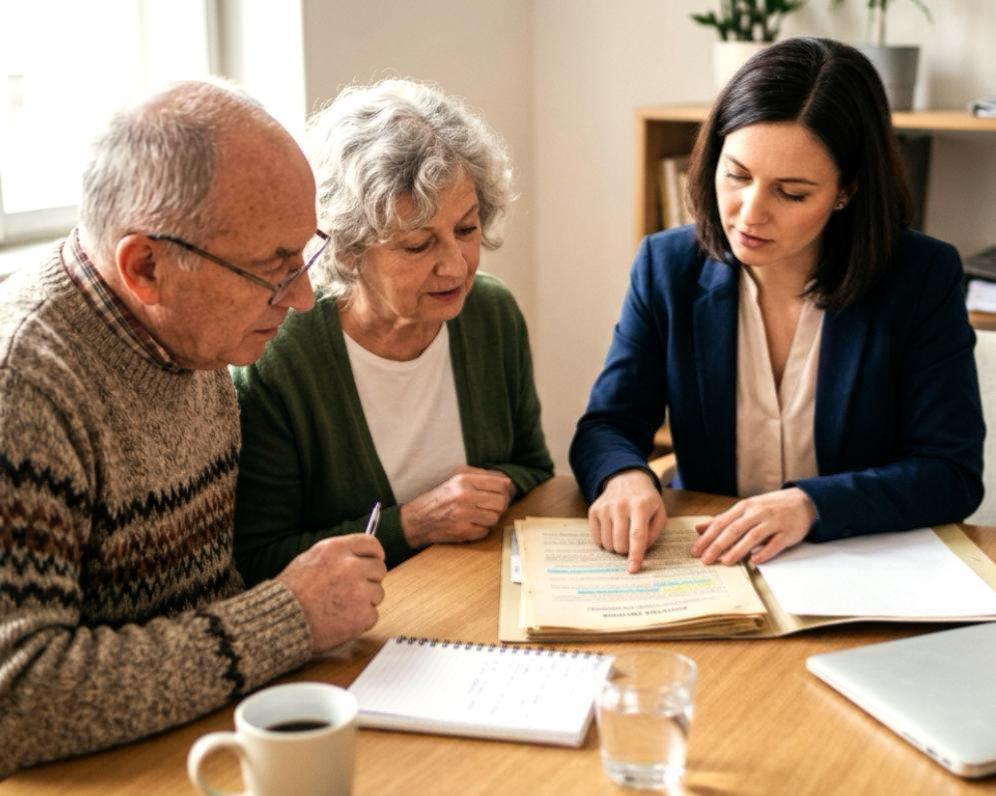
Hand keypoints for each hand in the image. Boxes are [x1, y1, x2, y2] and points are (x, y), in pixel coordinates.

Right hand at [277, 534, 385, 653]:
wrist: (280, 621)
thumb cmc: (290, 593)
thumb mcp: (309, 559)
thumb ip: (337, 555)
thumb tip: (357, 555)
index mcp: (337, 549)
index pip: (371, 544)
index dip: (375, 554)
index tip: (375, 561)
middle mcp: (351, 566)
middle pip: (379, 569)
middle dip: (370, 579)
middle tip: (353, 590)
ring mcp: (359, 591)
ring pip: (377, 593)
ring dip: (365, 601)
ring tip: (341, 607)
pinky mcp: (362, 615)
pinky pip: (372, 615)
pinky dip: (360, 620)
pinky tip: (341, 620)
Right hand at [401, 466, 513, 546]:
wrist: (418, 519)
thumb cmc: (439, 498)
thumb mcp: (456, 478)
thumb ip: (480, 476)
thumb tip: (506, 481)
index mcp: (464, 480)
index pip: (500, 484)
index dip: (505, 490)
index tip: (501, 493)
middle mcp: (464, 496)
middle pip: (501, 502)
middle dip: (499, 506)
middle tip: (491, 507)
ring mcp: (464, 515)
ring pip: (495, 518)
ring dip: (490, 518)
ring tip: (479, 515)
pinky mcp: (462, 531)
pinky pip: (485, 531)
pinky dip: (481, 529)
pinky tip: (472, 524)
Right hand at [587, 469, 666, 572]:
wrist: (626, 479)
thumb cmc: (646, 500)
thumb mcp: (659, 512)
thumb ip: (654, 533)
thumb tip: (640, 552)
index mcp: (640, 505)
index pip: (637, 535)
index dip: (635, 555)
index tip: (633, 569)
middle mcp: (620, 505)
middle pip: (620, 542)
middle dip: (626, 550)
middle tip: (631, 543)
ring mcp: (605, 507)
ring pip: (607, 543)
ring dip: (616, 547)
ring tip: (622, 535)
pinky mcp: (594, 510)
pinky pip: (597, 539)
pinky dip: (605, 542)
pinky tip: (611, 532)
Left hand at [691, 487, 815, 565]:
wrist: (803, 501)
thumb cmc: (770, 507)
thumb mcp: (745, 509)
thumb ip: (723, 520)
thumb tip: (699, 528)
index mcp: (744, 507)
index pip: (721, 522)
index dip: (708, 537)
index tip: (696, 550)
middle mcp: (757, 513)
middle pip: (734, 529)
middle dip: (718, 545)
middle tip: (706, 559)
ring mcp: (773, 522)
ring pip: (753, 536)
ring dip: (738, 549)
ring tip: (726, 561)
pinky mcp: (788, 532)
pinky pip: (775, 543)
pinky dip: (765, 552)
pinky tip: (755, 560)